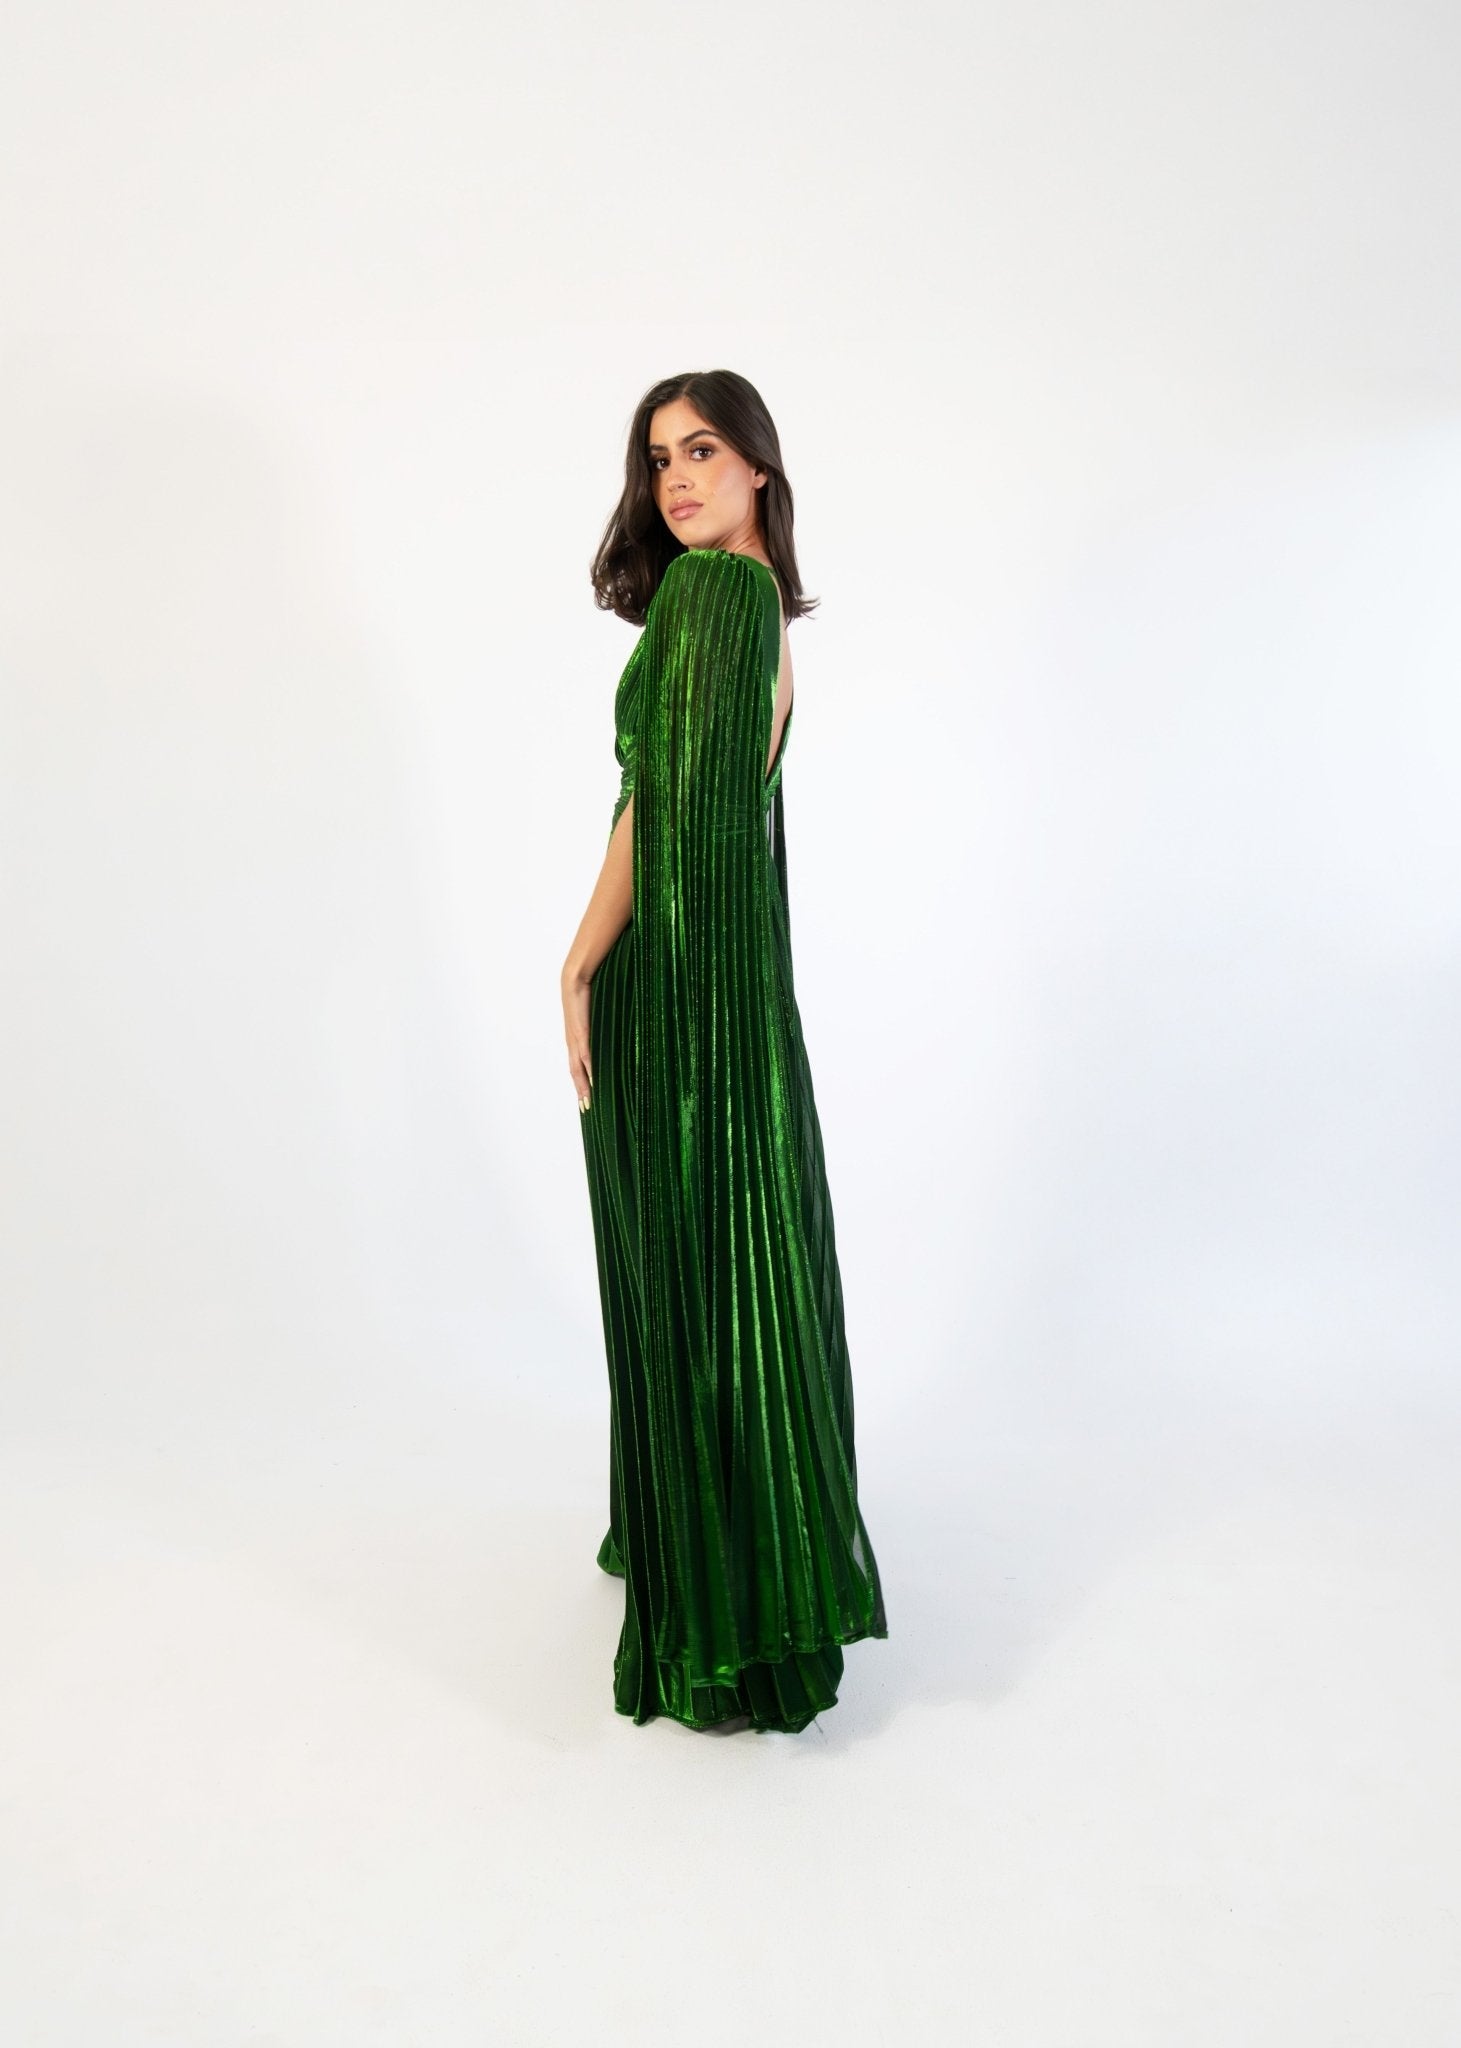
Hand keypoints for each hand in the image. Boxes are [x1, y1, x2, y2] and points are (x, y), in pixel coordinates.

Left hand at [562, 968, 592, 1111]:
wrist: (574, 978)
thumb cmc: (586, 993)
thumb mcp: (593, 1015)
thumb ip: (598, 1028)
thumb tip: (608, 1033)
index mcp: (575, 1039)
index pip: (577, 1067)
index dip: (581, 1083)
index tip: (586, 1098)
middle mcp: (573, 1042)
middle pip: (575, 1073)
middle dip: (581, 1092)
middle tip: (586, 1109)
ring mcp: (576, 1038)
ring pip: (578, 1069)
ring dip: (583, 1086)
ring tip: (588, 1102)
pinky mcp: (581, 1031)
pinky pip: (585, 1054)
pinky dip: (589, 1069)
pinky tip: (594, 1081)